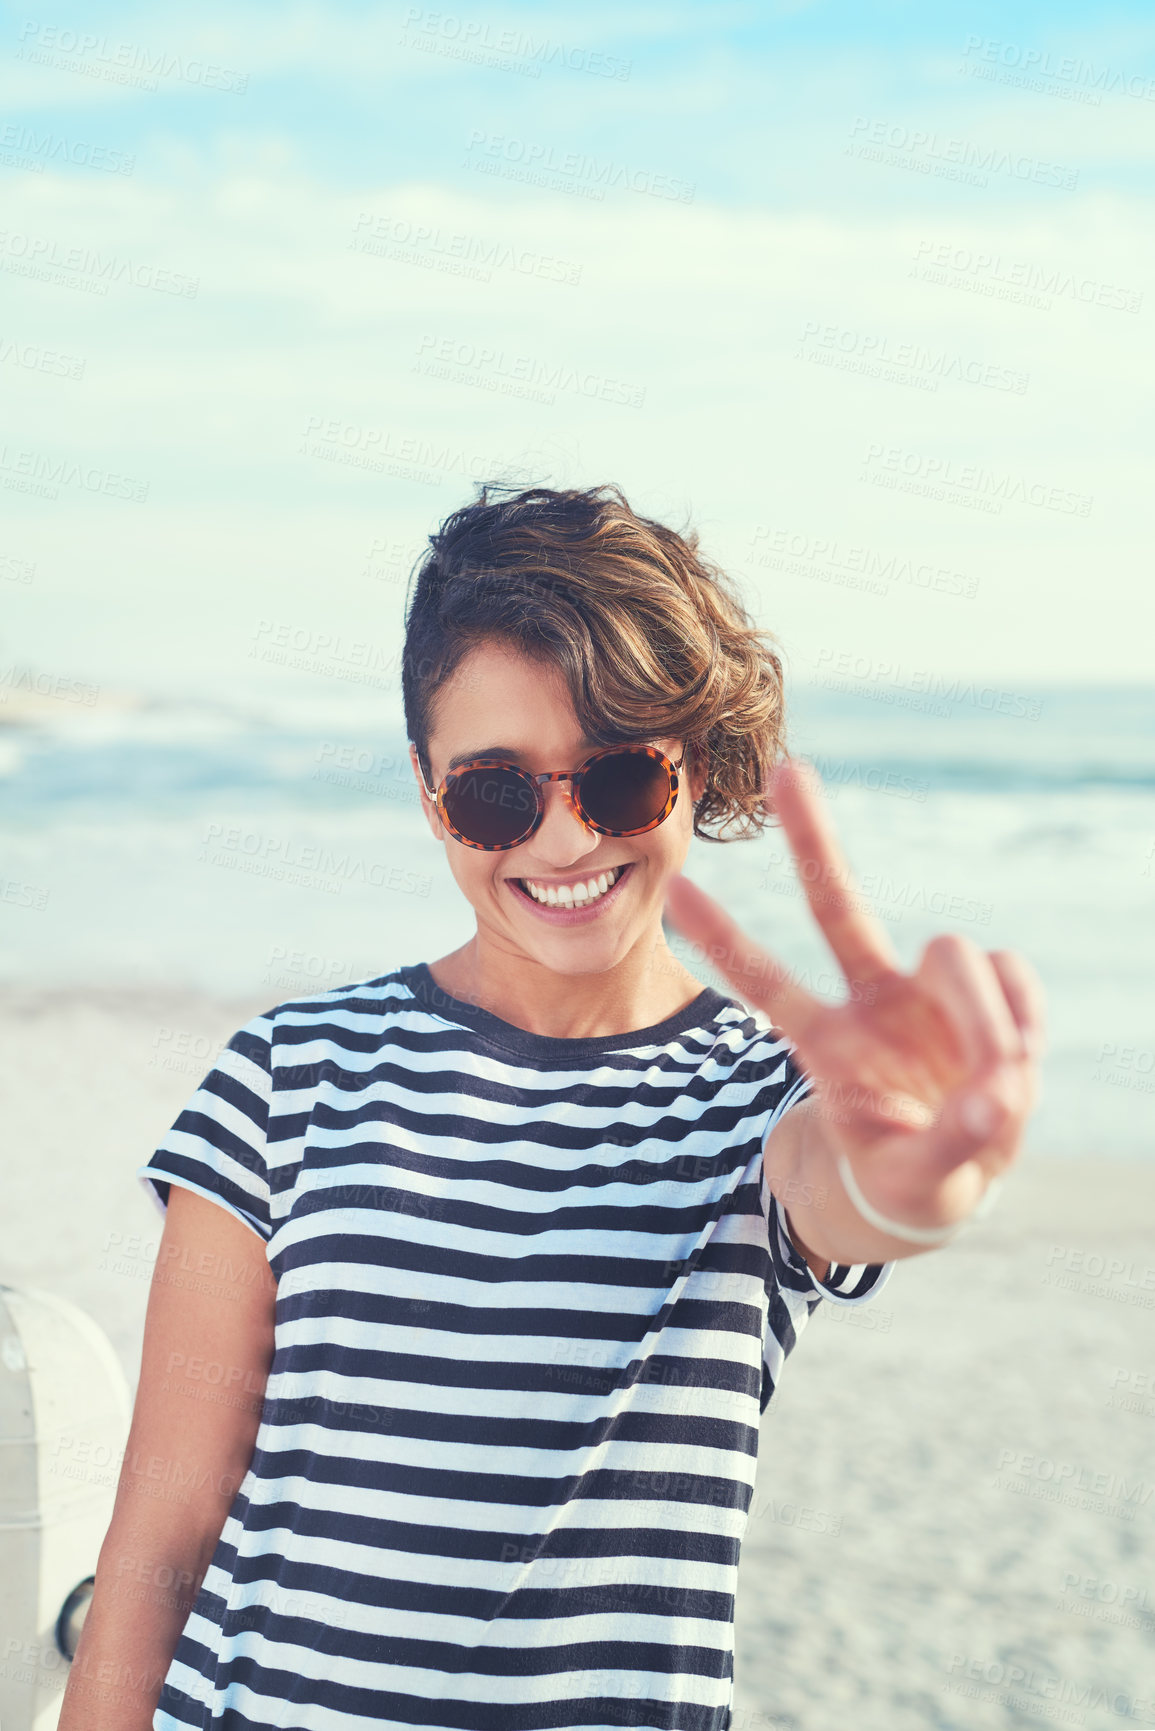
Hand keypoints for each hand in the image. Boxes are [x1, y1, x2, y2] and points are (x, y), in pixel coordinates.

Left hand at [663, 760, 1044, 1241]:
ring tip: (995, 1089)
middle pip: (836, 904)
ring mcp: (923, 992)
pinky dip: (1019, 1012)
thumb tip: (1001, 1092)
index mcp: (826, 1046)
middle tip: (788, 768)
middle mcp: (868, 1001)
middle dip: (812, 837)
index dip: (724, 938)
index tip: (674, 885)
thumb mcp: (920, 1178)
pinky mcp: (981, 991)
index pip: (765, 981)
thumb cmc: (917, 1172)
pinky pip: (1005, 971)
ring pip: (951, 950)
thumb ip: (956, 1139)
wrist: (952, 1173)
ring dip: (981, 1020)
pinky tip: (1017, 1056)